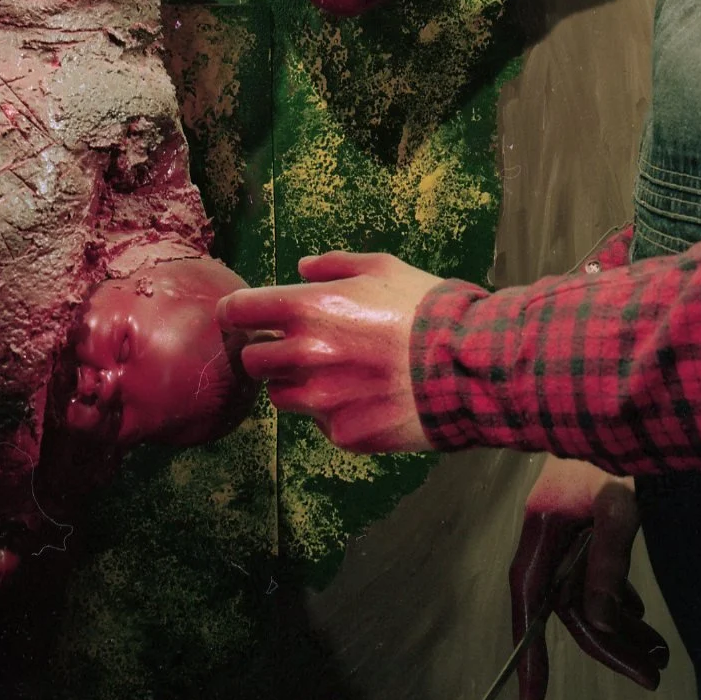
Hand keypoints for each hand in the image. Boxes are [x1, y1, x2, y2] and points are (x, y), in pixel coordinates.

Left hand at [217, 251, 440, 451]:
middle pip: (252, 359)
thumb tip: (302, 268)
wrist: (465, 365)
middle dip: (267, 350)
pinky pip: (320, 423)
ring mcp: (320, 400)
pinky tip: (365, 397)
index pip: (239, 310)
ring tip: (336, 373)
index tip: (240, 314)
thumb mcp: (381, 267)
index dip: (234, 311)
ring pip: (281, 396)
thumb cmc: (423, 309)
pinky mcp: (341, 434)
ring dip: (296, 384)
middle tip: (295, 346)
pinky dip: (332, 411)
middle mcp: (304, 356)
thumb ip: (333, 265)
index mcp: (307, 308)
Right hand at [510, 457, 667, 699]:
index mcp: (542, 538)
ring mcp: (561, 539)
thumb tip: (602, 622)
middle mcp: (546, 545)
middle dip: (611, 646)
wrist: (601, 410)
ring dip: (621, 627)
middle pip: (573, 609)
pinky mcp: (578, 533)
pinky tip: (640, 615)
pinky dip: (618, 602)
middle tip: (652, 675)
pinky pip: (594, 579)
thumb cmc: (606, 457)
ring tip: (659, 653)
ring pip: (586, 597)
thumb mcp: (613, 509)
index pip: (532, 607)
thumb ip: (606, 565)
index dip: (531, 655)